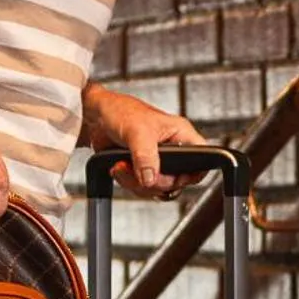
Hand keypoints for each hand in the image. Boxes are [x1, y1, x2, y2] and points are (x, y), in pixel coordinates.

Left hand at [82, 84, 209, 197]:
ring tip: (121, 166)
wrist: (96, 117)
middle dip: (153, 182)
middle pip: (177, 182)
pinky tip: (119, 168)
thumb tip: (151, 178)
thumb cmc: (120, 110)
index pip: (202, 160)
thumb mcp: (137, 131)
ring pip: (158, 188)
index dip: (192, 175)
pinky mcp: (142, 169)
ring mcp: (157, 162)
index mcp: (181, 135)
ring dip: (136, 183)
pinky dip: (128, 182)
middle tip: (139, 172)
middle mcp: (173, 150)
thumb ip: (146, 156)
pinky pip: (142, 188)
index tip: (174, 179)